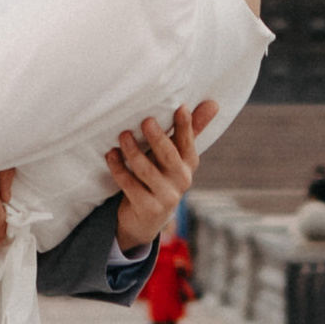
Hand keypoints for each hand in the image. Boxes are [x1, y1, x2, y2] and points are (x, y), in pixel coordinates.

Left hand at [104, 99, 215, 251]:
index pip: (188, 142)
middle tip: (146, 120)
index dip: (186, 126)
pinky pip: (130, 185)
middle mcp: (181, 180)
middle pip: (169, 156)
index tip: (181, 108)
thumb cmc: (161, 176)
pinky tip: (111, 155)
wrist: (146, 220)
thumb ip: (191, 130)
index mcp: (188, 164)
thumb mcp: (176, 155)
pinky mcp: (147, 208)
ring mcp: (165, 196)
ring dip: (133, 152)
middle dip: (158, 138)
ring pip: (147, 171)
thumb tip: (213, 103)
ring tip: (123, 135)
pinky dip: (119, 169)